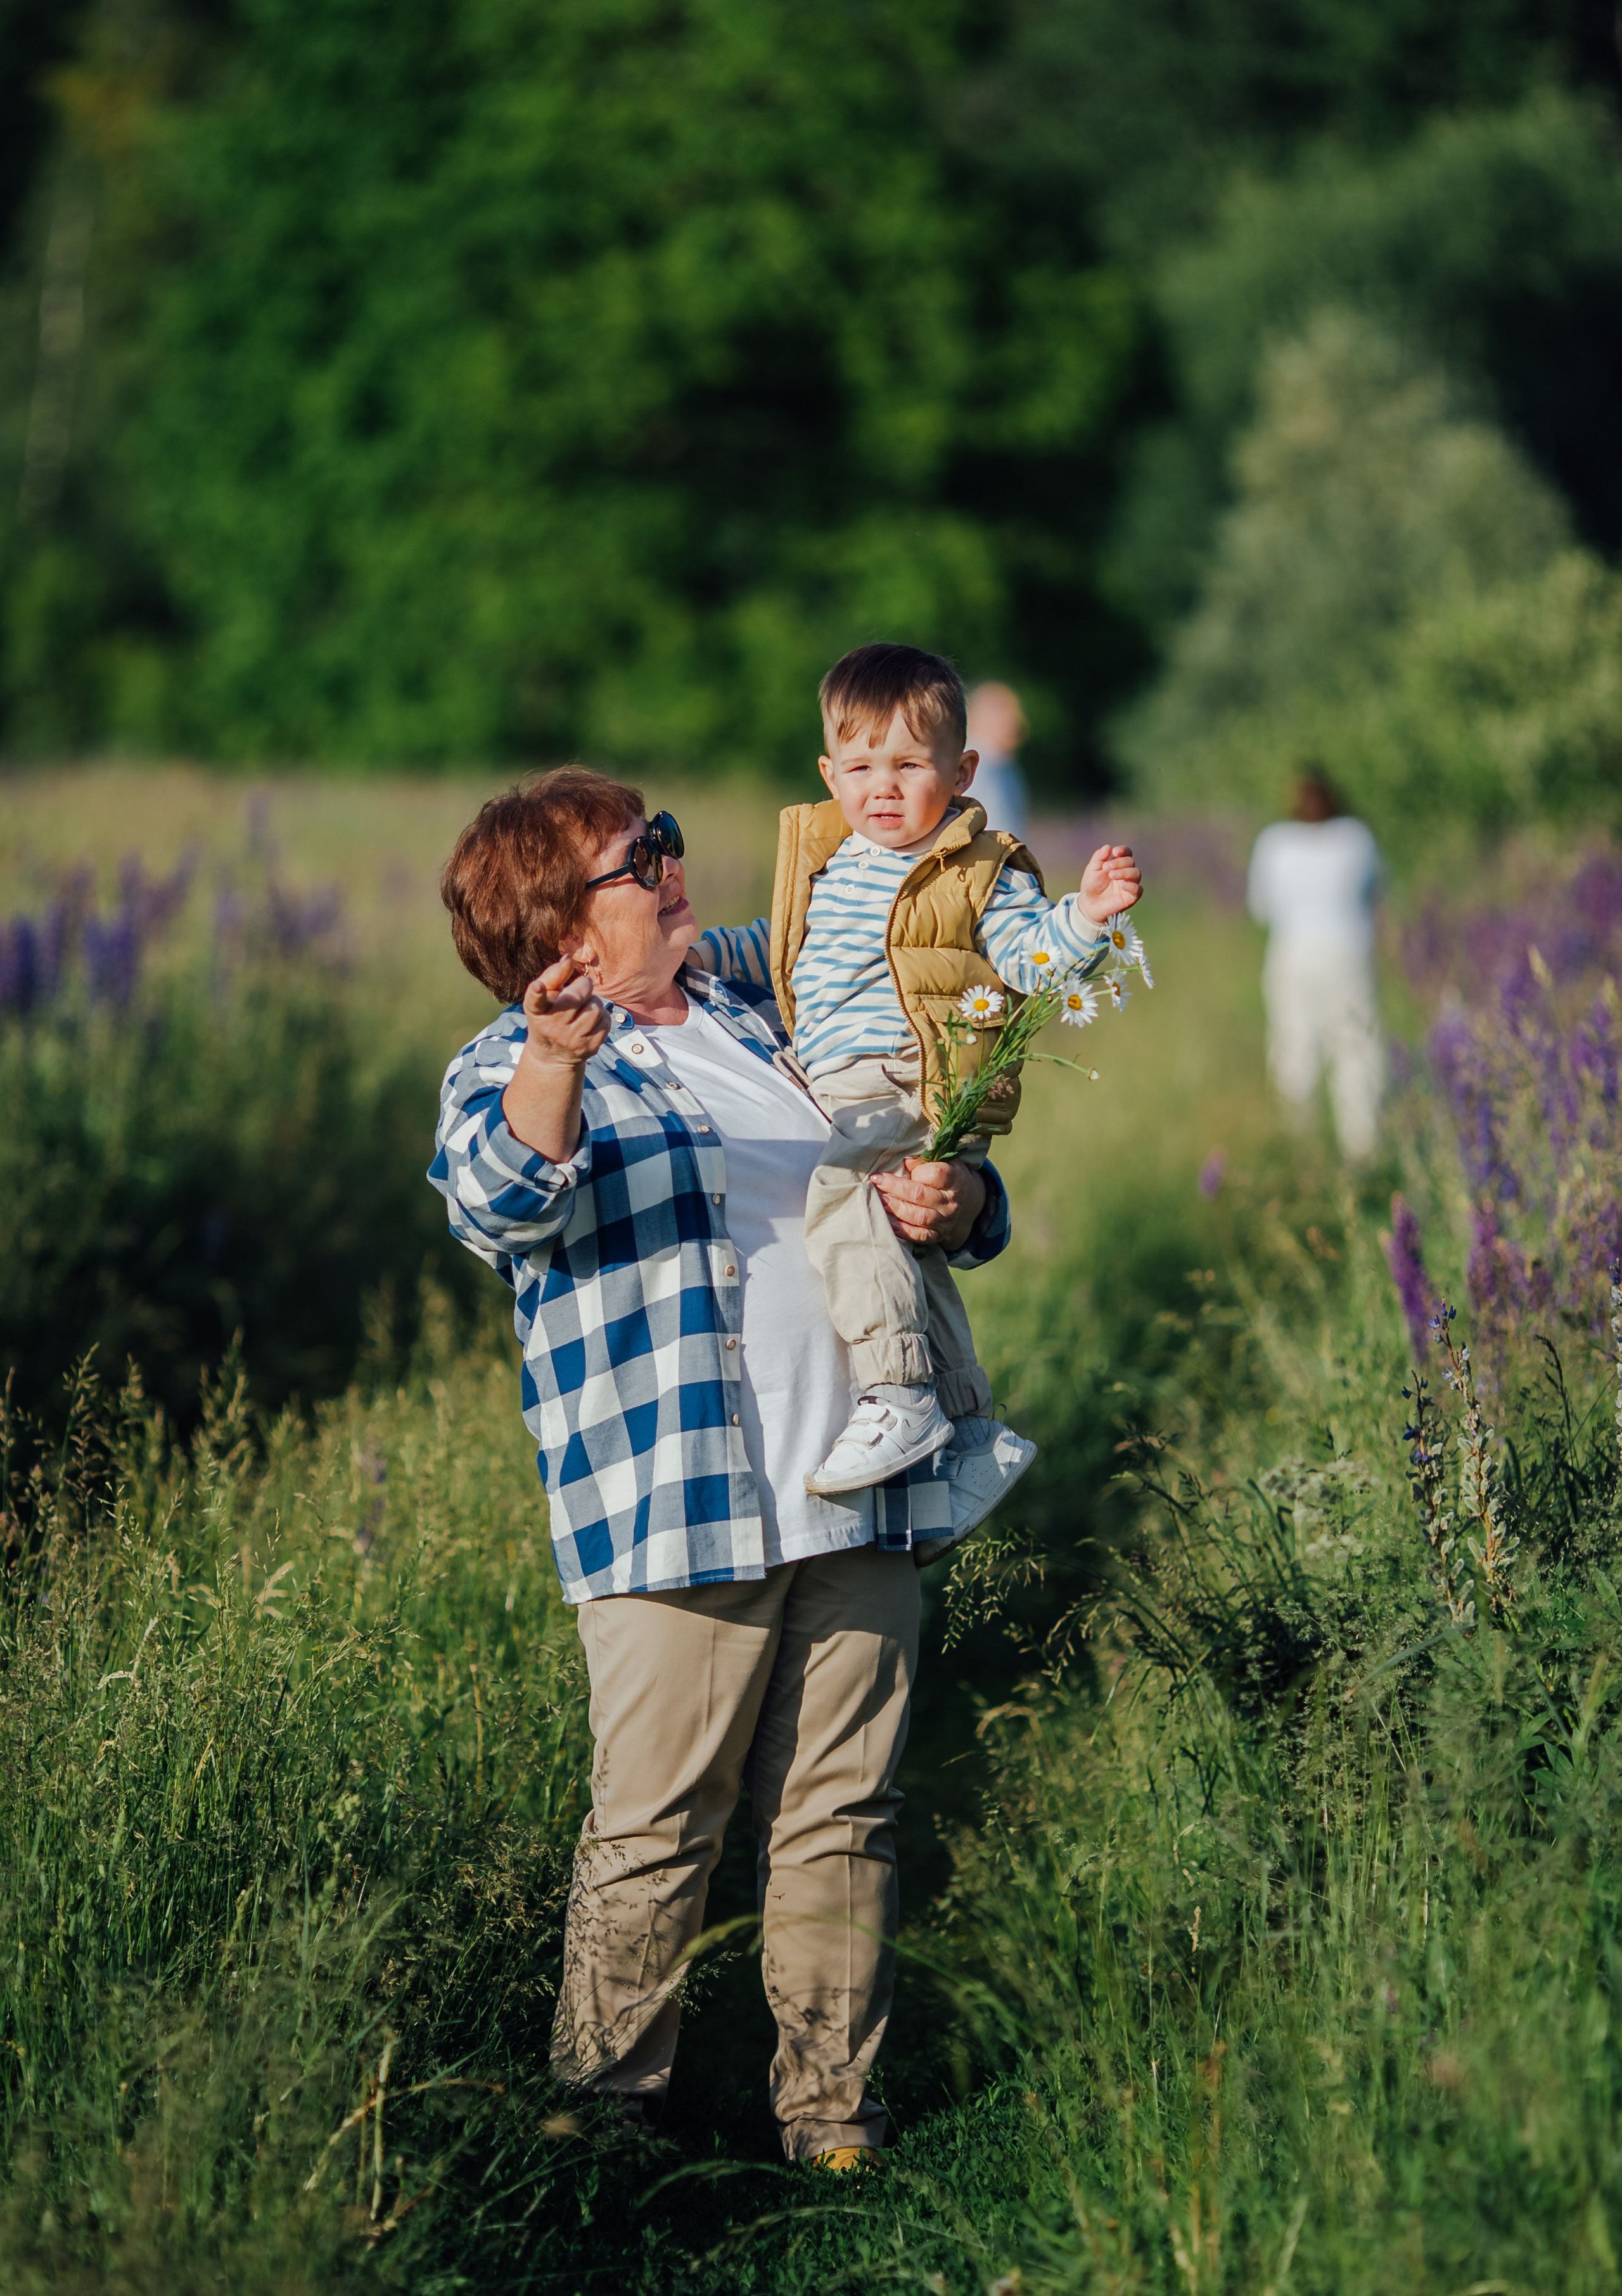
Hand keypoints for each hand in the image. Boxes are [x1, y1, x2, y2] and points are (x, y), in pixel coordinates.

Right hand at [519, 954, 609, 1067]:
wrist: (553, 1055)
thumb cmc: (548, 1015)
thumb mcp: (545, 996)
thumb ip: (554, 975)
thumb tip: (568, 958)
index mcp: (537, 1011)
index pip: (535, 1001)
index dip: (537, 992)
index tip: (537, 987)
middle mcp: (552, 1027)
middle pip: (578, 995)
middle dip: (583, 986)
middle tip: (579, 988)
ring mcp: (571, 1040)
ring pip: (596, 1008)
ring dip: (593, 1002)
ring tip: (584, 1007)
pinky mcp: (589, 1048)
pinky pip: (606, 1021)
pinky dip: (601, 1017)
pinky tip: (590, 1021)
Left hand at [871, 1157, 986, 1253]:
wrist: (967, 1202)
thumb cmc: (948, 1177)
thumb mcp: (943, 1163)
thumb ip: (925, 1161)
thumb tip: (906, 1161)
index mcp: (955, 1179)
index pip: (936, 1174)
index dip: (915, 1171)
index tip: (900, 1165)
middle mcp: (952, 1202)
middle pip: (921, 1195)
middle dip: (895, 1188)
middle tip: (877, 1182)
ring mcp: (946, 1220)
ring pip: (919, 1216)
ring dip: (896, 1208)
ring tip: (881, 1200)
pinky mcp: (939, 1234)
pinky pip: (920, 1236)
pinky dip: (904, 1231)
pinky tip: (890, 1223)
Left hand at [1078, 843, 1141, 926]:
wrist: (1089, 904)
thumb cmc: (1092, 884)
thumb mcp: (1092, 869)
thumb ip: (1099, 858)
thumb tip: (1108, 847)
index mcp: (1118, 863)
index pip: (1127, 853)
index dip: (1123, 850)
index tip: (1115, 852)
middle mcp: (1126, 872)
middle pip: (1130, 862)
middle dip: (1119, 863)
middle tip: (1106, 868)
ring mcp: (1130, 884)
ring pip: (1136, 873)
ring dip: (1125, 872)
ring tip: (1111, 875)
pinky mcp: (1131, 897)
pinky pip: (1138, 890)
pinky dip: (1131, 886)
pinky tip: (1122, 885)